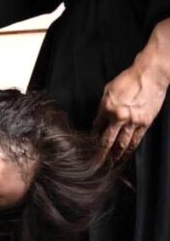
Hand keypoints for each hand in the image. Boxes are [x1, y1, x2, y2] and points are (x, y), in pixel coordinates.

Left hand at [93, 19, 169, 160]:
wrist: (151, 75)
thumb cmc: (129, 79)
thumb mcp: (109, 90)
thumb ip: (103, 107)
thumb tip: (99, 120)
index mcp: (107, 108)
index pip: (96, 128)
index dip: (92, 139)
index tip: (89, 148)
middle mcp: (119, 117)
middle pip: (107, 141)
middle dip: (101, 155)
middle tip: (96, 166)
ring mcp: (133, 121)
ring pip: (122, 144)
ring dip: (116, 156)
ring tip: (111, 165)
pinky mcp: (145, 123)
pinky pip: (136, 140)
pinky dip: (130, 150)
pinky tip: (126, 156)